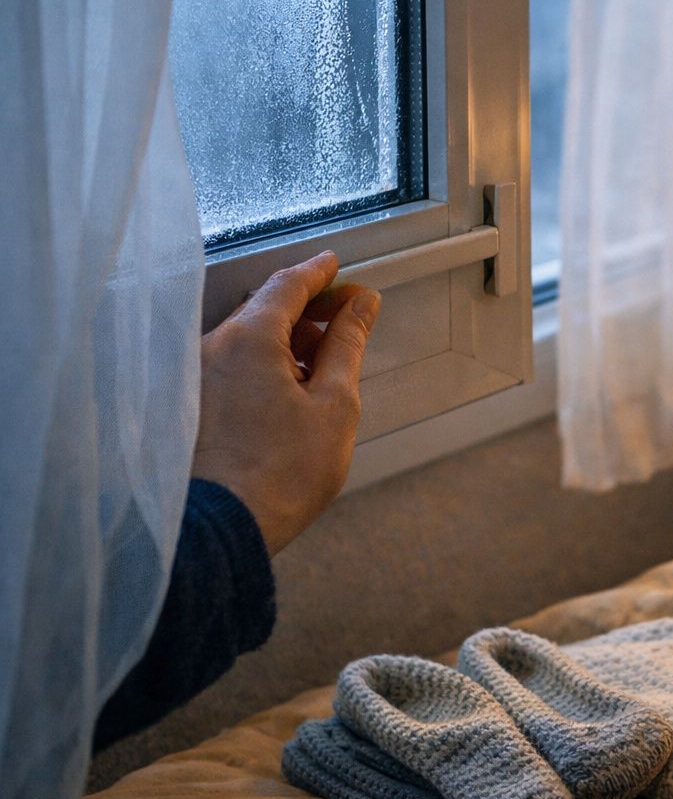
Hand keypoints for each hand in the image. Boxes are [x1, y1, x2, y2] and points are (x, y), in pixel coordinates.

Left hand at [191, 251, 380, 554]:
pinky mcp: (186, 406)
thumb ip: (347, 346)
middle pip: (264, 310)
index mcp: (249, 339)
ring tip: (323, 364)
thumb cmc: (281, 474)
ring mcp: (193, 377)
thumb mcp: (334, 405)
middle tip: (346, 318)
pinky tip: (288, 392)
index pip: (288, 285)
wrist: (221, 530)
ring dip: (286, 341)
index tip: (338, 268)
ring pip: (245, 340)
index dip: (319, 274)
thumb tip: (361, 307)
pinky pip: (229, 368)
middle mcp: (210, 347)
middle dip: (307, 310)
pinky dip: (262, 366)